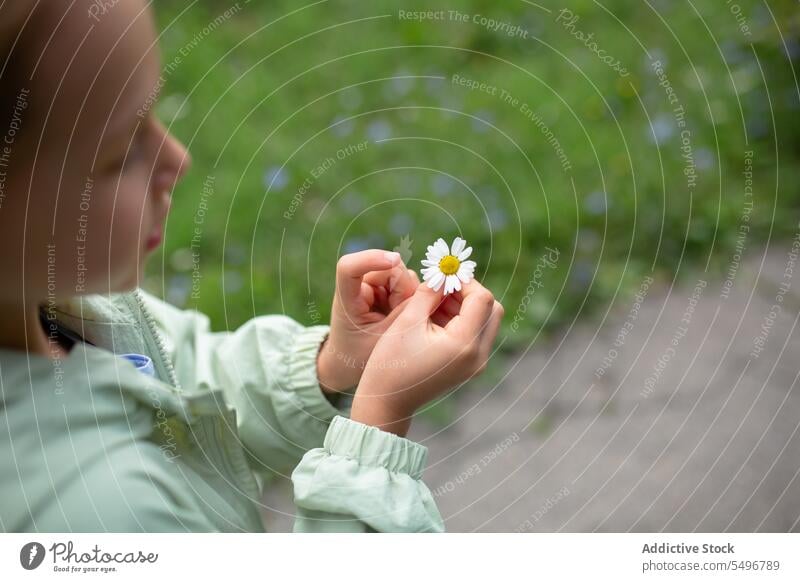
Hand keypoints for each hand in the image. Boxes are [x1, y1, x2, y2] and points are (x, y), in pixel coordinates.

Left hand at [316, 249, 419, 393]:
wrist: (351, 365)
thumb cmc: (362, 356)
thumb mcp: (387, 338)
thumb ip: (407, 311)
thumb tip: (432, 285)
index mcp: (347, 301)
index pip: (348, 268)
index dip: (370, 258)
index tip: (394, 261)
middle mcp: (358, 288)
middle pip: (388, 269)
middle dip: (404, 289)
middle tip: (402, 316)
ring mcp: (372, 287)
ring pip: (401, 275)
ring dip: (408, 295)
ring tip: (399, 320)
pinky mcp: (384, 290)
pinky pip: (406, 284)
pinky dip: (410, 297)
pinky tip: (403, 315)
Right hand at [350, 278, 503, 435]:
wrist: (386, 402)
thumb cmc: (391, 362)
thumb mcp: (407, 320)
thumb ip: (429, 292)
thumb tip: (443, 274)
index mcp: (464, 344)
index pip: (482, 299)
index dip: (465, 281)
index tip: (445, 273)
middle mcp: (477, 356)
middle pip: (491, 309)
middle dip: (468, 292)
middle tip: (443, 285)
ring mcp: (476, 364)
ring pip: (485, 320)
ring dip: (464, 304)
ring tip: (434, 300)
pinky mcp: (469, 366)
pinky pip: (475, 334)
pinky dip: (461, 319)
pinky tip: (435, 315)